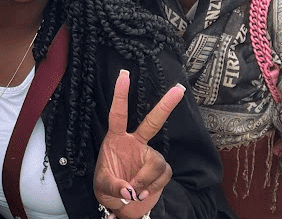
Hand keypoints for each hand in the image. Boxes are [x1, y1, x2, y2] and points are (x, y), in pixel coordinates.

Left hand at [93, 69, 185, 218]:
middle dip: (165, 106)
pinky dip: (153, 186)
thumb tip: (129, 190)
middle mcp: (135, 143)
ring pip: (157, 161)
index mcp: (116, 139)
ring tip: (134, 191)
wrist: (122, 206)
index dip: (120, 95)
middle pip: (152, 122)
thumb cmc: (109, 188)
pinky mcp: (160, 169)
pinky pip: (164, 174)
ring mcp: (149, 155)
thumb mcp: (103, 187)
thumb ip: (114, 186)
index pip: (118, 114)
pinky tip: (143, 192)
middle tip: (179, 90)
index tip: (124, 75)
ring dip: (146, 179)